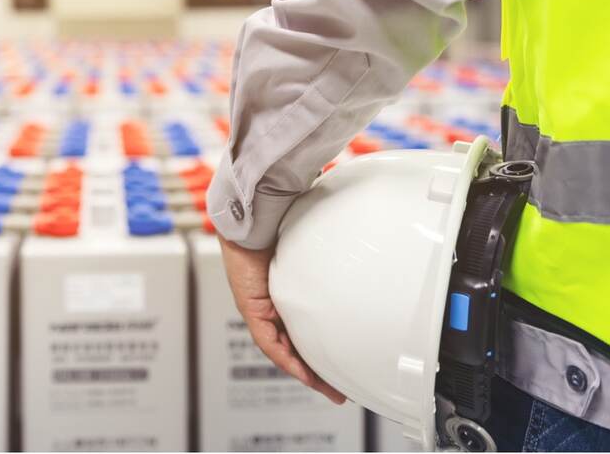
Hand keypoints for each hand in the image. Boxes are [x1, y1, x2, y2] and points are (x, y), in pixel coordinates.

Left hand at [219, 236, 346, 403]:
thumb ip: (329, 269)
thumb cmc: (282, 228)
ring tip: (328, 389)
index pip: (305, 331)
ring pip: (283, 350)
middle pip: (295, 347)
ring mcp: (260, 308)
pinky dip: (287, 358)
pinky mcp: (251, 308)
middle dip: (317, 372)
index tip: (341, 367)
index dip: (321, 352)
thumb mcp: (312, 258)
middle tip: (339, 390)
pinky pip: (268, 342)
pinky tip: (303, 373)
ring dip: (305, 372)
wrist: (255, 219)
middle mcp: (273, 304)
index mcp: (288, 294)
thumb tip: (359, 266)